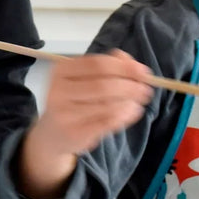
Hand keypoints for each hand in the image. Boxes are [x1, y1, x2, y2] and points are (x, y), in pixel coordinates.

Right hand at [16, 50, 151, 198]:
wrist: (52, 134)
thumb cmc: (73, 101)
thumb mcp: (85, 79)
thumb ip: (109, 65)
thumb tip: (133, 63)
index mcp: (61, 70)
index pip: (98, 64)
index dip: (125, 67)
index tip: (144, 73)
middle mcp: (58, 91)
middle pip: (104, 85)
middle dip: (131, 87)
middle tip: (146, 90)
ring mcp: (64, 114)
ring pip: (108, 105)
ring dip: (130, 103)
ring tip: (138, 103)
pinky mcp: (74, 133)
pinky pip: (108, 122)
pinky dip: (125, 117)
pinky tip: (131, 113)